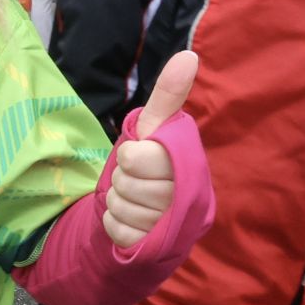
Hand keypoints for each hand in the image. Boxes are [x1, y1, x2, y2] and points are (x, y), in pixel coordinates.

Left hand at [102, 50, 196, 249]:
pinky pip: (118, 231)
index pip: (138, 157)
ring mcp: (172, 227)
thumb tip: (188, 55)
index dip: (131, 155)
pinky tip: (133, 223)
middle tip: (137, 181)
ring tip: (136, 202)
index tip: (140, 157)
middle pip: (127, 183)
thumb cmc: (153, 165)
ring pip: (121, 207)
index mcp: (189, 166)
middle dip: (123, 180)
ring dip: (119, 203)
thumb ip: (169, 94)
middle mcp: (187, 198)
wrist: (153, 215)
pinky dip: (116, 225)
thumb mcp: (155, 128)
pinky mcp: (155, 249)